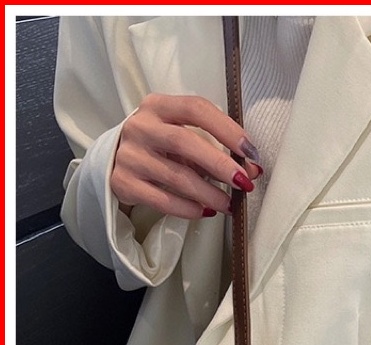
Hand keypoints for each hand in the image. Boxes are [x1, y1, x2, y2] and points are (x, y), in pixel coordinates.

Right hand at [111, 93, 262, 219]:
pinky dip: (188, 209)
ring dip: (209, 193)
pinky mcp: (124, 183)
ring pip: (176, 176)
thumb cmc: (161, 146)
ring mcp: (130, 155)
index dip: (227, 129)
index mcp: (158, 106)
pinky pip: (162, 200)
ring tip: (229, 205)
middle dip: (219, 165)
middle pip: (184, 142)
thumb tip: (253, 170)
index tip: (250, 151)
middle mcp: (141, 127)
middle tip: (244, 182)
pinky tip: (205, 211)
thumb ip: (215, 148)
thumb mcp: (183, 136)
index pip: (196, 109)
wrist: (116, 159)